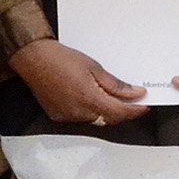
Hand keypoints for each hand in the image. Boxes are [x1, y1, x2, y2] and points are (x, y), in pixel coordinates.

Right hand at [10, 39, 151, 129]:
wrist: (34, 59)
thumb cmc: (60, 59)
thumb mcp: (95, 68)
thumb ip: (117, 85)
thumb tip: (134, 93)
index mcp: (89, 99)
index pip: (120, 112)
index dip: (135, 110)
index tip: (144, 105)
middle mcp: (78, 112)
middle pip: (109, 118)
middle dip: (123, 111)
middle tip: (132, 100)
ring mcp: (67, 116)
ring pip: (96, 119)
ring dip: (106, 111)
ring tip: (110, 96)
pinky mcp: (58, 116)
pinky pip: (81, 117)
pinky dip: (90, 110)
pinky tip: (90, 98)